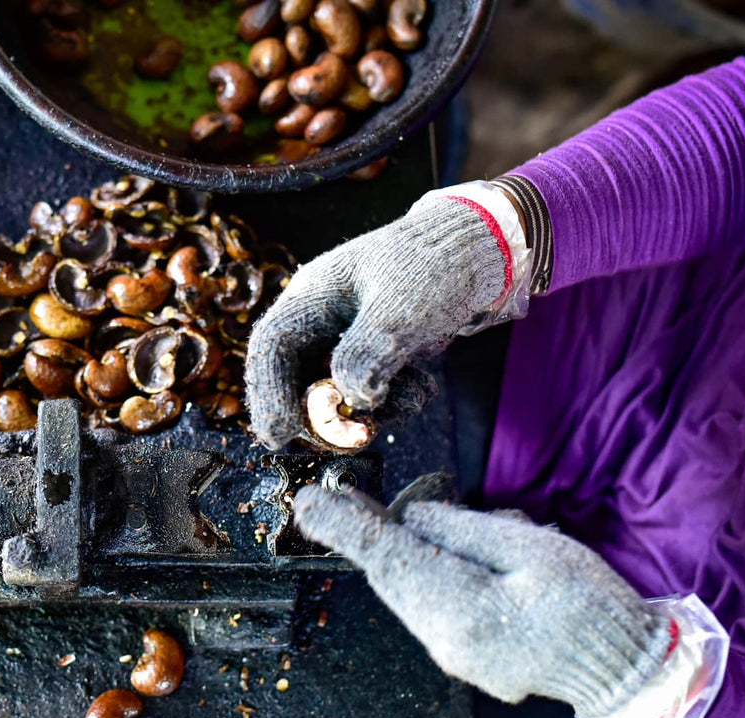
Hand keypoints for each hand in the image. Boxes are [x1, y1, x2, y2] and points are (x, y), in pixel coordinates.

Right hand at [245, 196, 508, 449]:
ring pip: (329, 399)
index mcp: (312, 296)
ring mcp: (341, 345)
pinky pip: (363, 400)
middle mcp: (317, 323)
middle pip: (292, 382)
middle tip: (356, 436)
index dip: (267, 393)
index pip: (271, 347)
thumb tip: (349, 398)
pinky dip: (390, 405)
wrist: (476, 255)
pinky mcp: (368, 362)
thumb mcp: (403, 308)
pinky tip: (419, 386)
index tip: (279, 435)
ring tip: (411, 395)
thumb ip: (369, 352)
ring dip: (367, 414)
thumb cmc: (434, 266)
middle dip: (321, 417)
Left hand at [294, 480, 668, 717]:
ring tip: (438, 522)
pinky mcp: (462, 655)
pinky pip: (431, 604)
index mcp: (463, 610)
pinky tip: (466, 553)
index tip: (309, 504)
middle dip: (363, 534)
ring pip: (409, 589)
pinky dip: (433, 572)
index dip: (346, 526)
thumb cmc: (590, 604)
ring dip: (408, 551)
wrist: (625, 673)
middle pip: (391, 575)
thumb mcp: (534, 548)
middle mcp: (444, 639)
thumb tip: (409, 516)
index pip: (389, 558)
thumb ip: (463, 530)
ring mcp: (451, 653)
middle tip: (328, 500)